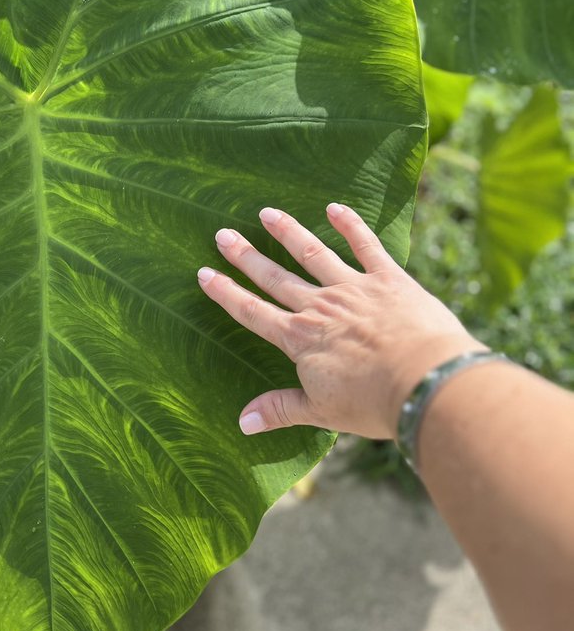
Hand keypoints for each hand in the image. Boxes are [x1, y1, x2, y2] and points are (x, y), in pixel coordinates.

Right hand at [197, 203, 485, 438]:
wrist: (425, 381)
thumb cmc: (373, 402)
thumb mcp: (321, 412)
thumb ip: (280, 410)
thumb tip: (241, 423)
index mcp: (300, 339)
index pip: (253, 312)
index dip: (226, 293)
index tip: (205, 273)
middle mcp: (320, 307)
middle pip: (275, 277)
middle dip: (246, 256)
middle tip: (223, 234)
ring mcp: (353, 288)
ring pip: (312, 253)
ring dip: (288, 232)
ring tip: (268, 213)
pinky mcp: (388, 278)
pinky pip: (366, 245)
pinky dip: (350, 224)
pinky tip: (335, 207)